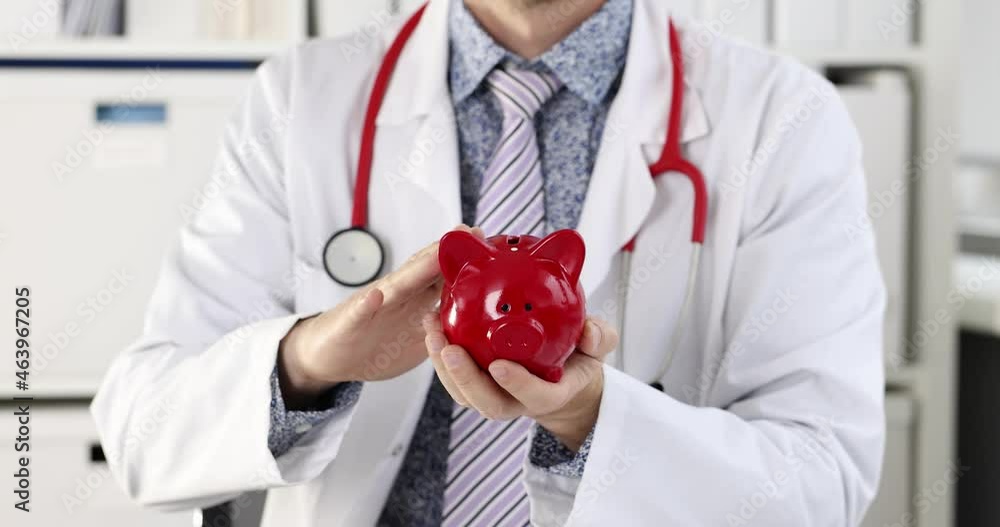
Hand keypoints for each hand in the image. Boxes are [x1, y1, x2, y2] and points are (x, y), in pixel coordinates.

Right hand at [278, 225, 483, 409]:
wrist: (330, 356)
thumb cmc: (375, 341)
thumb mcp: (417, 333)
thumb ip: (444, 321)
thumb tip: (481, 320)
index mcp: (414, 298)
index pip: (441, 274)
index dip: (464, 259)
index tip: (487, 242)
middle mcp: (395, 295)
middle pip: (423, 269)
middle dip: (445, 250)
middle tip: (468, 231)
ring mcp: (373, 306)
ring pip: (396, 284)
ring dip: (414, 268)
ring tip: (433, 253)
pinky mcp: (351, 322)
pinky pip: (359, 313)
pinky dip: (366, 304)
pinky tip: (374, 296)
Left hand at [425, 314, 617, 450]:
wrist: (561, 374)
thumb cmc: (578, 358)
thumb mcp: (597, 345)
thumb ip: (599, 338)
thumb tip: (590, 332)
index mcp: (550, 393)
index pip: (535, 396)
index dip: (517, 384)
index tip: (500, 365)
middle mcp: (518, 401)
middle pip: (488, 403)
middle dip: (466, 380)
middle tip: (450, 349)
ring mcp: (494, 395)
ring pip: (464, 394)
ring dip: (444, 367)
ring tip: (432, 331)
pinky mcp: (475, 385)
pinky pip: (454, 379)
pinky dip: (439, 356)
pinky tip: (432, 325)